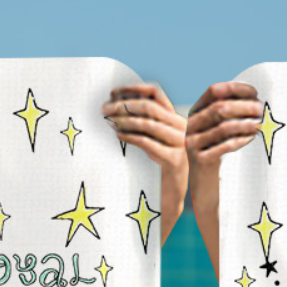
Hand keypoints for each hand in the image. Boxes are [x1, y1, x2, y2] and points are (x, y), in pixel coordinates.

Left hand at [102, 84, 186, 243]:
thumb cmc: (158, 168)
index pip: (156, 93)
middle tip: (104, 109)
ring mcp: (180, 143)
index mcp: (176, 118)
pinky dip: (130, 137)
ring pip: (148, 124)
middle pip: (149, 107)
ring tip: (108, 122)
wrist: (172, 198)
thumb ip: (144, 123)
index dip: (134, 89)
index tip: (113, 92)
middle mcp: (182, 128)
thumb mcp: (154, 141)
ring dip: (124, 121)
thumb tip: (116, 106)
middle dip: (123, 106)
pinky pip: (148, 143)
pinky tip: (118, 136)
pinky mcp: (174, 160)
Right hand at [185, 81, 265, 276]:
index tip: (256, 92)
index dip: (236, 88)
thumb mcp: (221, 130)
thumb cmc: (219, 155)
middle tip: (262, 110)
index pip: (215, 90)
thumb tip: (257, 98)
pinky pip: (223, 146)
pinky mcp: (198, 161)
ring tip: (260, 124)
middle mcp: (190, 125)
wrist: (205, 188)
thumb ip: (231, 113)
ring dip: (245, 123)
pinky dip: (240, 140)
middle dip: (244, 107)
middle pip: (220, 108)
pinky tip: (252, 139)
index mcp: (195, 111)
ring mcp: (191, 143)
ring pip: (222, 126)